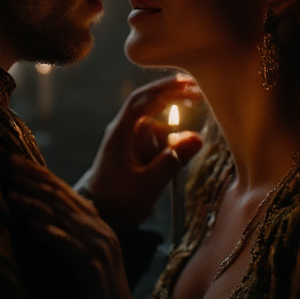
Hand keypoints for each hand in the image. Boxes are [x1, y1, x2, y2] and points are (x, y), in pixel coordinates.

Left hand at [6, 155, 152, 298]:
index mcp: (98, 227)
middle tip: (6, 162)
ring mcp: (99, 249)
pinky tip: (31, 223)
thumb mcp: (80, 264)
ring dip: (34, 200)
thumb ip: (67, 240)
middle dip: (33, 178)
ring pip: (63, 216)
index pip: (65, 192)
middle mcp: (101, 231)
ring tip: (10, 188)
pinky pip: (68, 245)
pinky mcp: (93, 269)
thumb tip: (39, 221)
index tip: (13, 160)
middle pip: (62, 197)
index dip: (39, 174)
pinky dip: (49, 231)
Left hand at [76, 74, 205, 228]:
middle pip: (151, 103)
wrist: (98, 217)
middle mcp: (125, 131)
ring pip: (158, 124)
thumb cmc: (117, 201)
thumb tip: (198, 137)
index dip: (163, 87)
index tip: (186, 81)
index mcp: (120, 133)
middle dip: (175, 96)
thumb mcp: (147, 184)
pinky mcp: (137, 150)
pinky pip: (158, 139)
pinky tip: (173, 161)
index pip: (141, 100)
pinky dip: (170, 144)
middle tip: (201, 93)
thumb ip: (172, 161)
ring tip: (173, 159)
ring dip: (172, 132)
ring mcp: (130, 140)